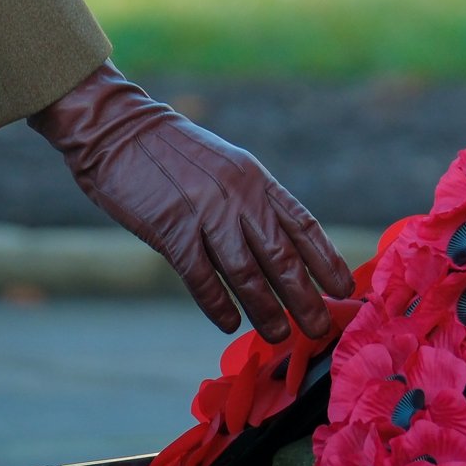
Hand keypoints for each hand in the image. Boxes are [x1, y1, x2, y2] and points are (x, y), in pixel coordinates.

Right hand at [30, 63, 354, 339]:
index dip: (327, 260)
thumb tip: (279, 253)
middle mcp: (238, 196)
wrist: (120, 129)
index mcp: (256, 180)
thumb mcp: (226, 169)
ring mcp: (205, 212)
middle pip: (283, 256)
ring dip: (265, 309)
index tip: (345, 290)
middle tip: (320, 329)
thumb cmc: (174, 154)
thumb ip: (251, 205)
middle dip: (305, 297)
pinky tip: (228, 323)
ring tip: (279, 335)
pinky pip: (201, 276)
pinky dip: (217, 304)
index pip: (303, 225)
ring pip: (246, 273)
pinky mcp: (171, 228)